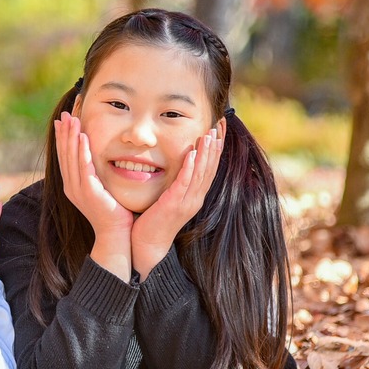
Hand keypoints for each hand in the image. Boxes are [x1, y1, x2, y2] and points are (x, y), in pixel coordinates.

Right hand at [56, 112, 132, 238]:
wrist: (115, 235)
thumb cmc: (113, 213)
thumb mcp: (102, 189)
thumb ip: (97, 174)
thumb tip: (99, 160)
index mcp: (72, 184)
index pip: (65, 156)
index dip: (63, 137)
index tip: (64, 120)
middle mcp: (71, 186)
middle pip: (64, 154)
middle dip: (64, 132)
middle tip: (65, 113)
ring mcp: (77, 189)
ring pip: (71, 157)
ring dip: (71, 137)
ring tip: (72, 119)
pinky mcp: (88, 192)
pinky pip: (83, 167)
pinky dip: (82, 150)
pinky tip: (83, 137)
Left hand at [132, 121, 225, 273]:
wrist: (147, 244)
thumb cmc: (154, 219)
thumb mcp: (169, 197)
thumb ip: (177, 181)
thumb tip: (180, 161)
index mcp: (195, 195)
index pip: (210, 167)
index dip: (217, 147)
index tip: (221, 128)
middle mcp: (195, 198)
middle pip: (211, 167)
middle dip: (216, 145)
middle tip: (221, 124)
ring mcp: (186, 202)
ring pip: (201, 174)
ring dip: (206, 153)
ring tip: (210, 134)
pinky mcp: (174, 206)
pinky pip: (184, 184)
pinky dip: (189, 168)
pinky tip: (192, 154)